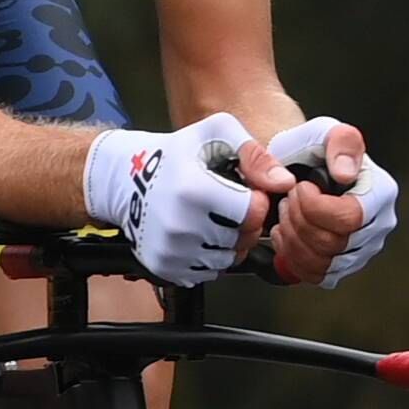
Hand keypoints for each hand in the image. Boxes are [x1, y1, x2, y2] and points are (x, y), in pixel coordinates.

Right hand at [84, 115, 271, 285]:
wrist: (125, 180)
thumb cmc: (174, 154)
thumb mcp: (215, 134)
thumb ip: (254, 154)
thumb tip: (283, 183)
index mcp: (194, 191)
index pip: (253, 212)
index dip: (256, 201)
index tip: (244, 192)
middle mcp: (180, 226)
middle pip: (242, 239)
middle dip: (244, 224)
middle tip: (228, 207)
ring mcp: (170, 250)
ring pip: (227, 260)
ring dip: (228, 243)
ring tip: (211, 220)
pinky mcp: (163, 267)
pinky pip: (206, 273)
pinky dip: (208, 258)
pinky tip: (196, 235)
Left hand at [262, 120, 397, 288]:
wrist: (295, 170)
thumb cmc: (310, 150)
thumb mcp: (323, 133)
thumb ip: (339, 143)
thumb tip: (346, 174)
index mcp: (381, 192)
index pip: (349, 218)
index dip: (313, 208)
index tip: (299, 187)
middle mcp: (379, 224)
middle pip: (333, 244)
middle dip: (298, 221)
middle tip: (288, 200)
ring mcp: (363, 249)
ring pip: (322, 263)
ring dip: (292, 238)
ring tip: (286, 214)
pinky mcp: (343, 266)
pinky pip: (315, 275)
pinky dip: (292, 256)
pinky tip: (287, 233)